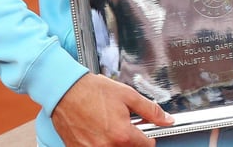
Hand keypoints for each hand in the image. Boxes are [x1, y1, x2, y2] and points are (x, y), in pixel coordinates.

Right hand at [51, 72, 173, 146]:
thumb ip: (151, 110)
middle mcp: (107, 146)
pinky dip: (100, 144)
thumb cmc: (93, 91)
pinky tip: (97, 131)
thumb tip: (167, 120)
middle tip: (124, 126)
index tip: (145, 133)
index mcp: (122, 134)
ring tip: (110, 127)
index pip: (147, 146)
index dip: (148, 138)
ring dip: (116, 142)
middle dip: (131, 140)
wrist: (65, 90)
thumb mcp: (128, 95)